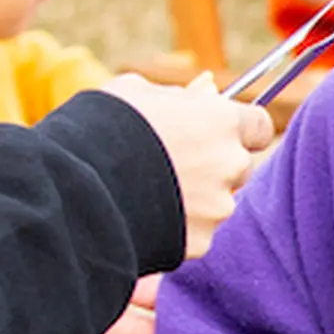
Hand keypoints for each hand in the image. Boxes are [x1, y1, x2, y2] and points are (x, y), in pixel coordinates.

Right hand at [100, 74, 274, 256]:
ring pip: (217, 203)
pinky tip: (142, 216)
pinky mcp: (201, 243)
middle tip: (172, 164)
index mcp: (221, 121)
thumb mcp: (136, 93)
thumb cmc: (100, 127)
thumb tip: (206, 91)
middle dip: (215, 166)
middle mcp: (230, 164)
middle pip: (238, 167)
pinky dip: (177, 228)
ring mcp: (218, 207)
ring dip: (195, 199)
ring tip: (146, 191)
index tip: (221, 134)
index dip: (240, 130)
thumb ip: (179, 96)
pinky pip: (196, 233)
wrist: (75, 186)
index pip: (259, 126)